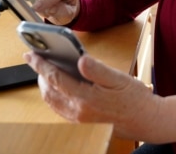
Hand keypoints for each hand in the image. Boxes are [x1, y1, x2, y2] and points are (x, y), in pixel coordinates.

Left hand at [24, 52, 175, 143]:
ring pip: (52, 100)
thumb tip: (81, 60)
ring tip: (46, 69)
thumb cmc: (134, 98)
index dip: (40, 65)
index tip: (30, 54)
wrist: (145, 120)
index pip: (55, 79)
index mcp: (86, 98)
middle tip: (37, 58)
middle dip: (40, 73)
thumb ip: (98, 70)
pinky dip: (54, 94)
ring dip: (45, 84)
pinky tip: (59, 84)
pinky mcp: (81, 122)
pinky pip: (59, 107)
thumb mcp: (119, 79)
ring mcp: (78, 119)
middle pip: (48, 91)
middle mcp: (78, 111)